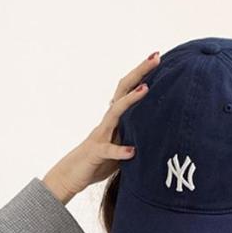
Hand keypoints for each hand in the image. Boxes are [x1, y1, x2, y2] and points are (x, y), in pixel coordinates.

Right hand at [41, 50, 160, 203]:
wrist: (71, 175)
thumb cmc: (99, 161)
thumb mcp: (122, 145)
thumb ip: (135, 135)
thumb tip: (160, 129)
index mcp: (115, 118)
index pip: (129, 90)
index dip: (142, 74)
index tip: (158, 57)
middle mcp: (108, 121)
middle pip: (122, 91)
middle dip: (139, 73)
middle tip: (155, 57)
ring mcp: (101, 135)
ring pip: (115, 113)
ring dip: (130, 101)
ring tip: (145, 89)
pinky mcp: (96, 153)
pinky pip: (108, 150)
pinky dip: (120, 150)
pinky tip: (132, 151)